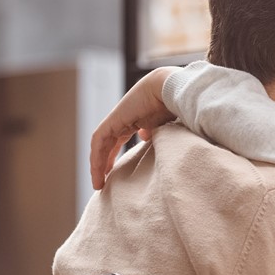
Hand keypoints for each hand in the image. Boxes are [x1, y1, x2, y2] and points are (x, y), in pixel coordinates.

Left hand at [89, 66, 179, 189]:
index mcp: (136, 119)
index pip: (119, 139)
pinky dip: (97, 158)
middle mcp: (124, 118)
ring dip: (98, 165)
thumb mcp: (165, 126)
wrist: (172, 90)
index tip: (114, 174)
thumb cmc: (177, 106)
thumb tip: (145, 137)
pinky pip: (99, 141)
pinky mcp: (113, 120)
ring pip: (101, 145)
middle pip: (108, 144)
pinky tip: (99, 173)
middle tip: (102, 183)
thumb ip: (155, 132)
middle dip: (104, 163)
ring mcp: (117, 118)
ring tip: (98, 184)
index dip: (114, 157)